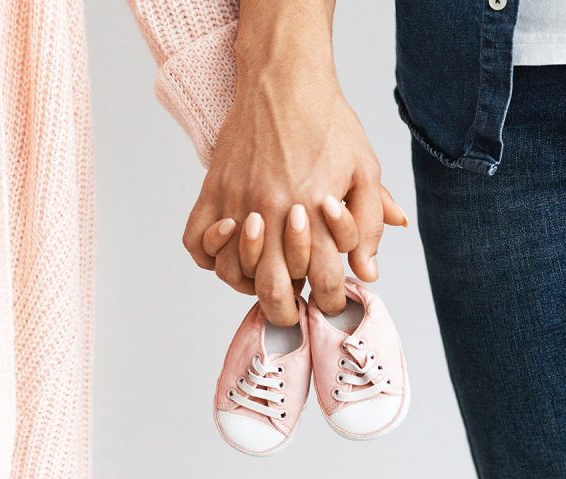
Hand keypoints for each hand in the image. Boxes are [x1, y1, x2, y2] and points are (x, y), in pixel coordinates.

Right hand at [181, 3, 405, 325]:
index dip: (328, 302)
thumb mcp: (364, 169)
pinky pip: (196, 241)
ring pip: (231, 273)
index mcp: (315, 213)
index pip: (321, 282)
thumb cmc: (328, 122)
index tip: (328, 302)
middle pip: (272, 290)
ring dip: (249, 285)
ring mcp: (238, 202)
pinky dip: (210, 255)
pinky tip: (231, 250)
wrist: (284, 79)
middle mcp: (274, 214)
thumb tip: (368, 272)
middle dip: (286, 311)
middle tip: (292, 310)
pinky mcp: (212, 190)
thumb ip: (369, 222)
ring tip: (264, 279)